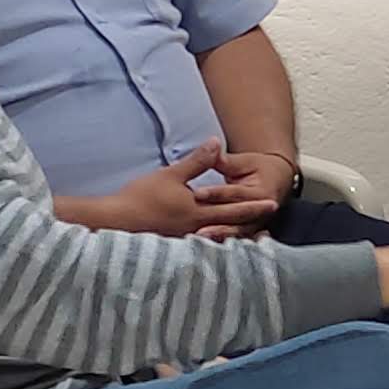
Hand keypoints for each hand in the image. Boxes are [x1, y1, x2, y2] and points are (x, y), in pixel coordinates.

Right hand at [57, 143, 282, 239]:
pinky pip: (200, 245)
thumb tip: (216, 143)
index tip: (272, 203)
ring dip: (234, 236)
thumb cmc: (142, 197)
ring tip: (250, 238)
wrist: (115, 221)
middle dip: (251, 225)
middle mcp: (196, 230)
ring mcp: (185, 241)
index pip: (233, 208)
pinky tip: (215, 244)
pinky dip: (213, 244)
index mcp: (198, 212)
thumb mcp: (171, 175)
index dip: (254, 205)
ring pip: (216, 239)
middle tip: (270, 226)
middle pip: (230, 227)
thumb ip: (197, 162)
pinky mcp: (174, 245)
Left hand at [195, 148, 301, 237]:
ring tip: (199, 238)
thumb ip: (226, 161)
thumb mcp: (245, 161)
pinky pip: (236, 240)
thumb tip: (211, 152)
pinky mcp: (251, 231)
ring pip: (236, 232)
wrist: (278, 180)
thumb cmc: (259, 168)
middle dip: (215, 222)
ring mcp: (257, 224)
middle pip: (235, 218)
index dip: (215, 193)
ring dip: (218, 236)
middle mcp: (262, 212)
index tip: (196, 194)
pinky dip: (222, 242)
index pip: (235, 193)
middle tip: (195, 225)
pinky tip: (207, 246)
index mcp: (261, 193)